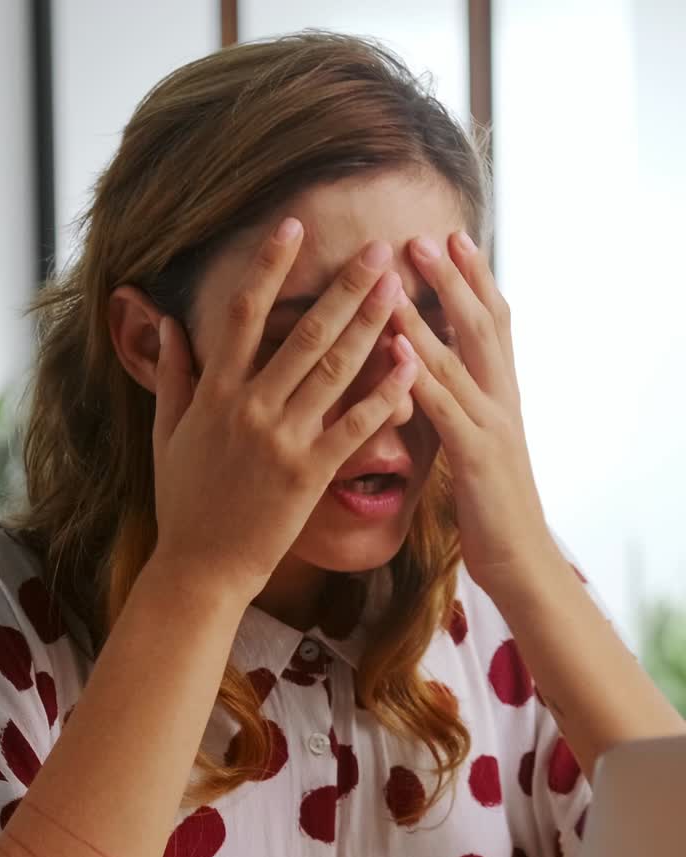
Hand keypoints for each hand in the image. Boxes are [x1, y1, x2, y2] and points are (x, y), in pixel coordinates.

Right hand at [151, 220, 416, 603]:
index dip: (270, 266)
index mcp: (215, 392)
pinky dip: (384, 394)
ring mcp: (282, 440)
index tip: (294, 225)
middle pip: (304, 332)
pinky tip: (410, 363)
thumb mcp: (167, 435)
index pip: (243, 313)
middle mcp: (250, 408)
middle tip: (379, 248)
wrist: (202, 568)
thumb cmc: (184, 503)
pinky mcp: (309, 474)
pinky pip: (354, 427)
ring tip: (400, 289)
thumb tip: (168, 325)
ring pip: (334, 370)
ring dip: (371, 325)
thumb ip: (173, 377)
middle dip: (345, 287)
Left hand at [391, 230, 555, 600]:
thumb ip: (463, 409)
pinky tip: (396, 348)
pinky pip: (445, 408)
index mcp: (502, 397)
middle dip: (454, 278)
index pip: (494, 324)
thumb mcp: (479, 447)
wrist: (521, 561)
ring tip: (397, 275)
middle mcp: (502, 401)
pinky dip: (420, 374)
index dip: (476, 280)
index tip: (452, 238)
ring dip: (427, 312)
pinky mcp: (477, 458)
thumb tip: (437, 380)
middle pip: (482, 325)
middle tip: (424, 235)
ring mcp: (492, 426)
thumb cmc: (492, 508)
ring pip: (459, 357)